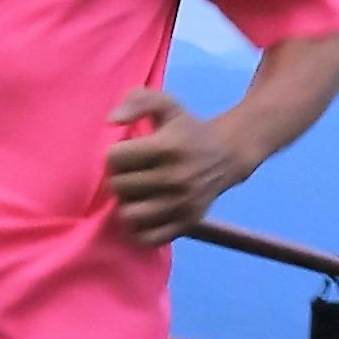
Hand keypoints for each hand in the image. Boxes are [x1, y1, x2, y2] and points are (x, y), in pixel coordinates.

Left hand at [104, 88, 251, 245]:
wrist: (227, 155)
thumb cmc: (187, 129)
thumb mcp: (166, 104)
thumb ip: (137, 101)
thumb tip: (111, 121)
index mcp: (168, 147)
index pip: (115, 159)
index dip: (116, 154)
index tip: (128, 153)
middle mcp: (176, 178)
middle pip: (119, 187)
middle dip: (120, 178)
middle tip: (132, 173)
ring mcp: (182, 204)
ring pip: (129, 214)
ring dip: (127, 203)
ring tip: (136, 194)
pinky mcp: (187, 223)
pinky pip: (148, 238)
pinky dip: (139, 229)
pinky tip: (144, 213)